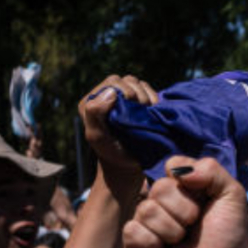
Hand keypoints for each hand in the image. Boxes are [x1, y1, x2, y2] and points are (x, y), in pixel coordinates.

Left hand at [79, 75, 157, 201]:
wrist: (130, 166)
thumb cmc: (112, 153)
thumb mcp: (96, 136)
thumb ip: (94, 112)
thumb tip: (111, 92)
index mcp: (92, 101)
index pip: (112, 82)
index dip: (124, 90)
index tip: (132, 106)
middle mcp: (107, 97)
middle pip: (125, 81)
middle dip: (137, 92)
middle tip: (142, 109)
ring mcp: (124, 100)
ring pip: (137, 83)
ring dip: (146, 95)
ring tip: (148, 111)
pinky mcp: (139, 104)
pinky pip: (148, 90)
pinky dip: (154, 97)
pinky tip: (154, 110)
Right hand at [123, 156, 247, 247]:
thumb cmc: (228, 238)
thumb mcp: (232, 198)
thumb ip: (212, 170)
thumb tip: (177, 170)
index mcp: (184, 187)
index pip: (172, 166)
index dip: (188, 183)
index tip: (204, 200)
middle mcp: (163, 202)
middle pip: (159, 188)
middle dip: (184, 211)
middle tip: (194, 226)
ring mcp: (148, 222)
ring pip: (146, 210)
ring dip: (172, 230)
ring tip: (183, 242)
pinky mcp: (135, 244)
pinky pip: (132, 230)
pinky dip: (153, 243)